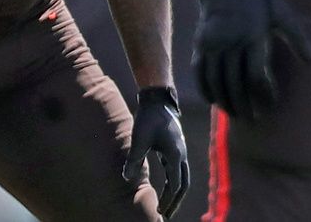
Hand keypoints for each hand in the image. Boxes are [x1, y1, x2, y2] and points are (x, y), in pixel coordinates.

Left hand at [124, 87, 188, 218]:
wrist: (158, 101)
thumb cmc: (149, 119)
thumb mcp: (139, 138)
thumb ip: (134, 158)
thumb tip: (127, 178)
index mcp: (175, 154)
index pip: (175, 184)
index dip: (167, 200)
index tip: (158, 212)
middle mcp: (181, 155)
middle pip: (184, 184)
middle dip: (175, 202)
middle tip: (165, 216)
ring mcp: (180, 152)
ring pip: (183, 178)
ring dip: (176, 194)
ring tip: (166, 207)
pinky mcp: (175, 150)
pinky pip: (178, 171)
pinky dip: (174, 184)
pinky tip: (165, 190)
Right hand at [194, 0, 310, 121]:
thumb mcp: (283, 14)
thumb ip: (298, 38)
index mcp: (253, 35)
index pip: (255, 75)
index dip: (262, 94)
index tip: (270, 105)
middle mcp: (230, 41)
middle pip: (234, 83)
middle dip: (243, 105)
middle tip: (253, 120)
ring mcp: (212, 43)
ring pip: (215, 81)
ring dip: (224, 102)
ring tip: (236, 115)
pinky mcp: (200, 43)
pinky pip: (199, 72)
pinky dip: (205, 89)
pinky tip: (214, 101)